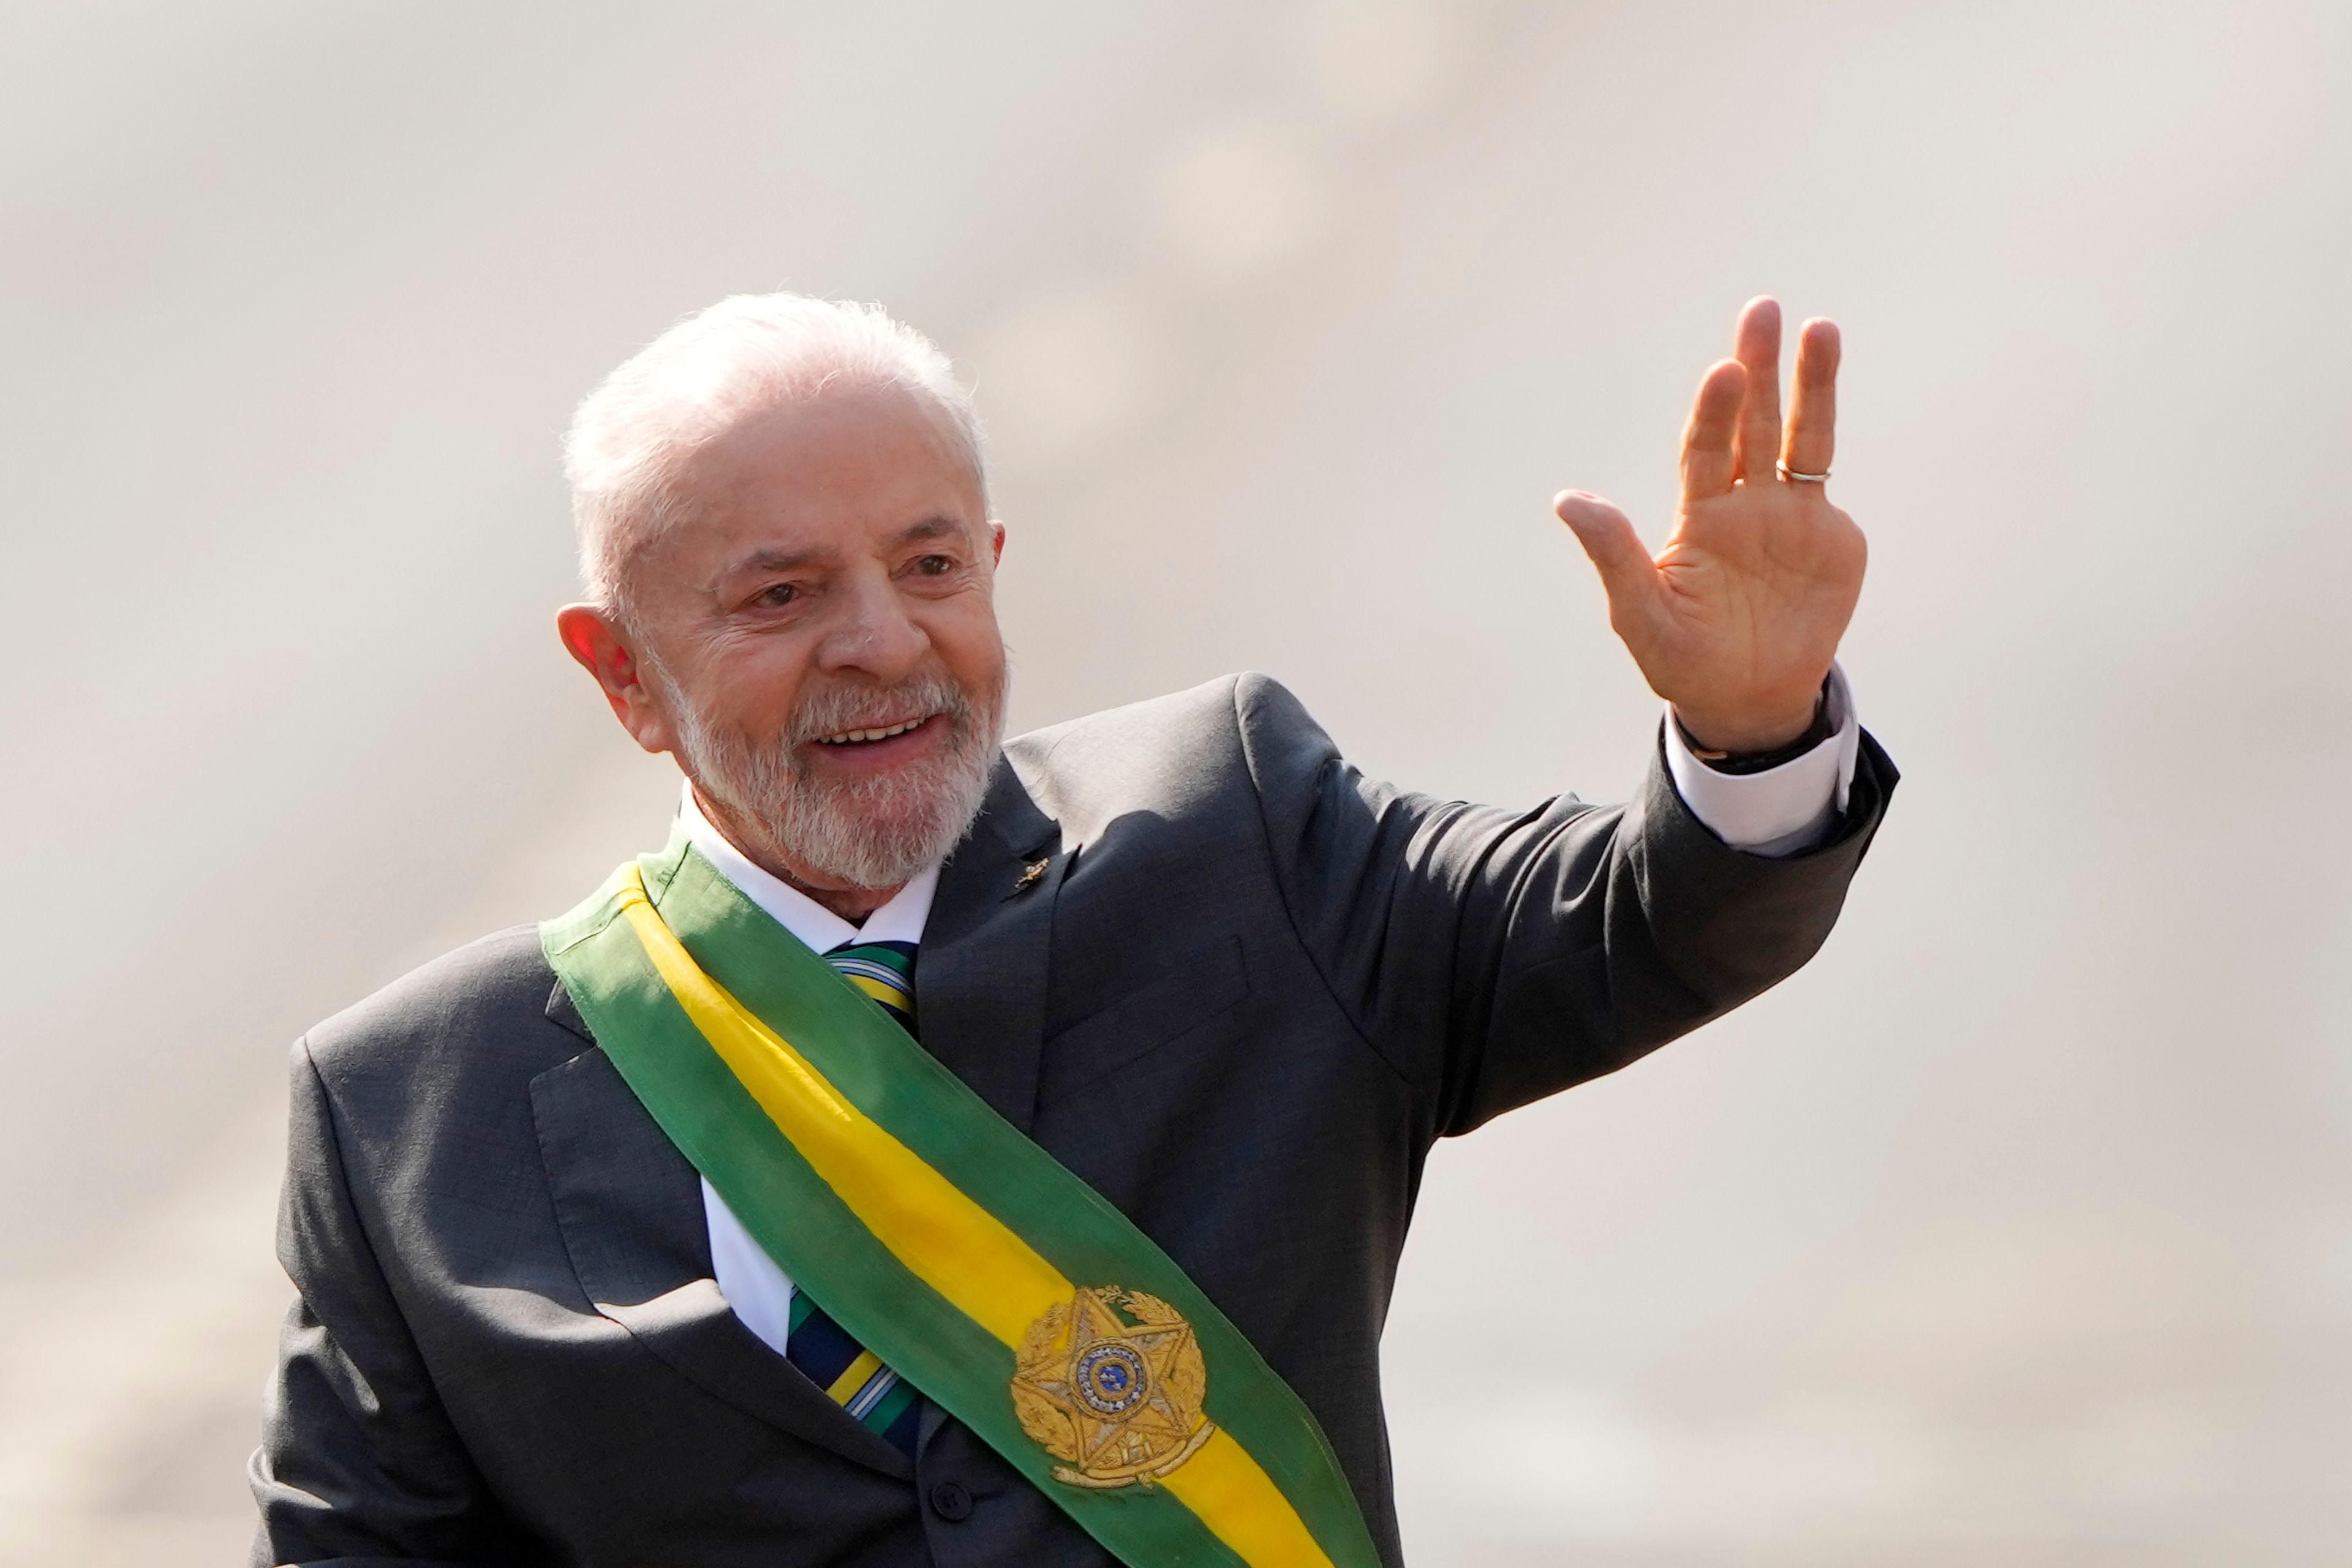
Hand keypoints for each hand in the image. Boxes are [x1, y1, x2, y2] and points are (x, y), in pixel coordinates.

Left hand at [1554, 297, 1865, 753]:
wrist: (1746, 699)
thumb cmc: (1683, 659)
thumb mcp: (1640, 615)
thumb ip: (1613, 555)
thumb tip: (1566, 500)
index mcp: (1697, 515)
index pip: (1705, 449)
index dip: (1714, 411)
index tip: (1725, 370)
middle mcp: (1742, 502)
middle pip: (1752, 424)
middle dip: (1759, 369)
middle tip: (1763, 311)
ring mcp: (1789, 516)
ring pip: (1799, 438)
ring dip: (1810, 385)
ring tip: (1820, 329)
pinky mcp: (1830, 538)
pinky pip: (1827, 485)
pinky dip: (1827, 439)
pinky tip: (1827, 389)